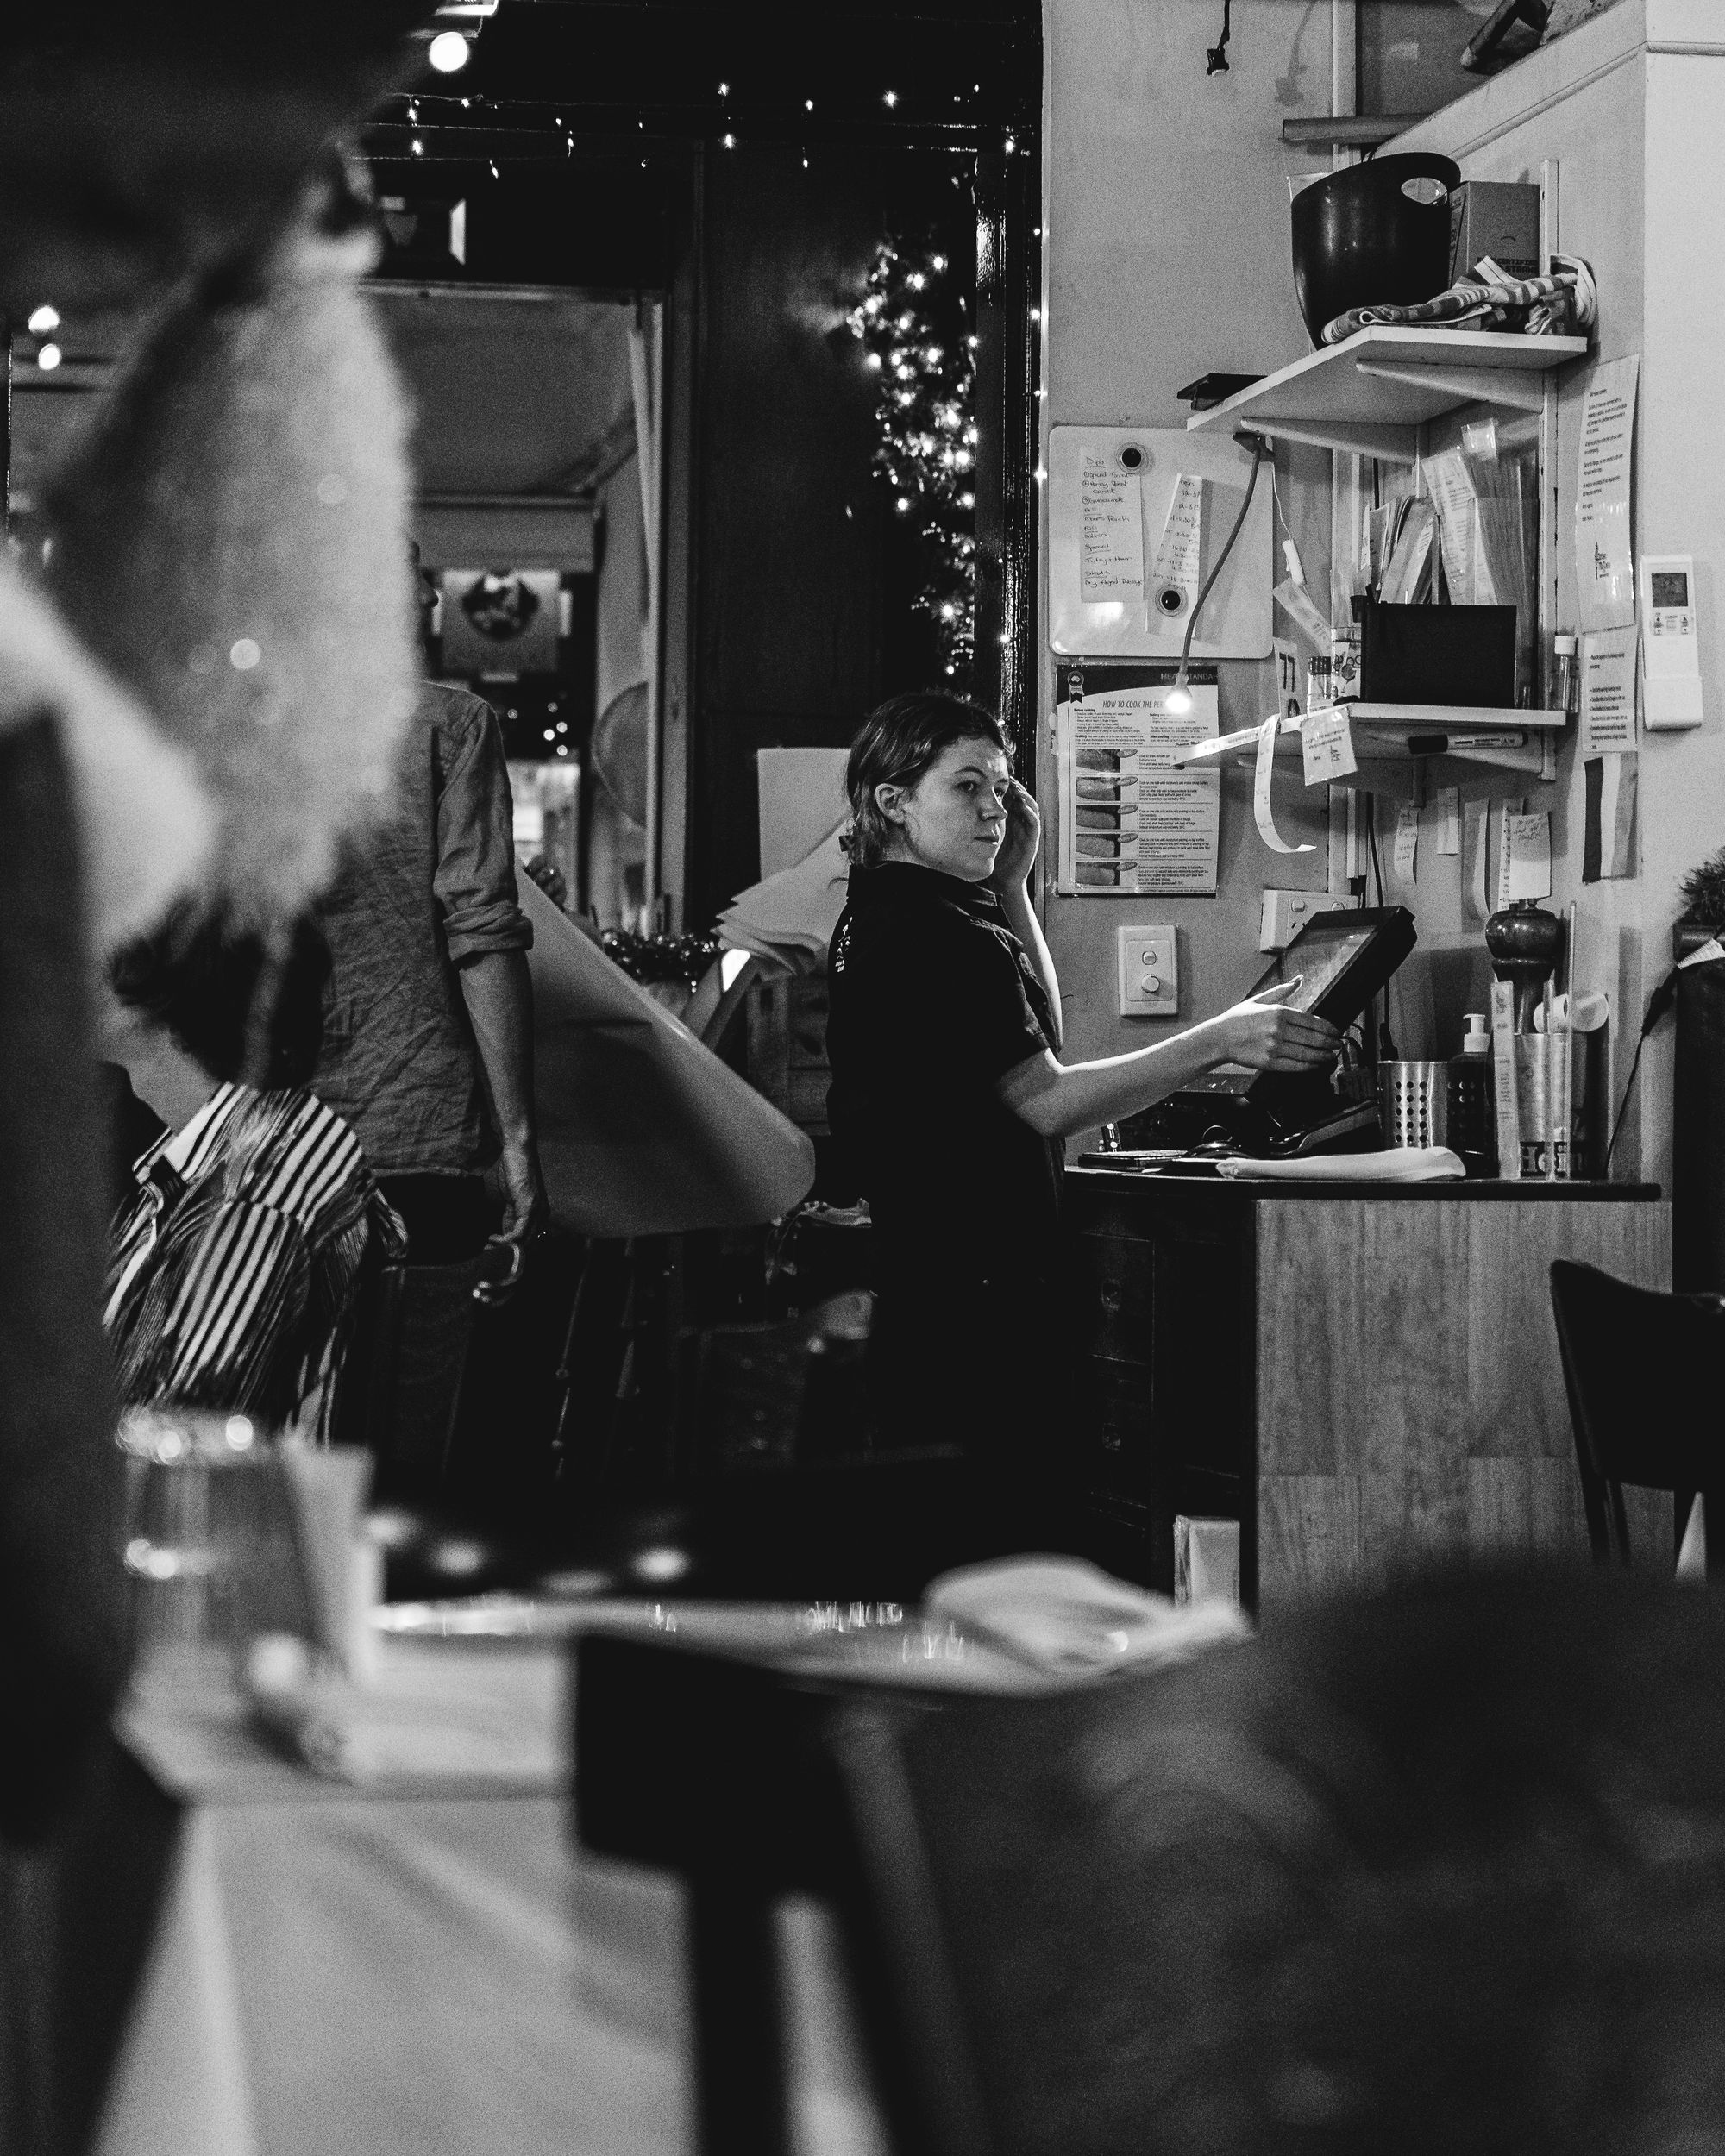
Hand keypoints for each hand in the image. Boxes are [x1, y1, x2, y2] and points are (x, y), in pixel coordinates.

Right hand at [497, 1138, 549, 1242]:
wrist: (518, 1150)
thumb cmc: (514, 1170)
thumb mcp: (512, 1199)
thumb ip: (511, 1216)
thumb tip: (504, 1234)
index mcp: (540, 1213)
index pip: (529, 1239)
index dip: (513, 1248)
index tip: (496, 1251)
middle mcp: (543, 1215)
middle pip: (528, 1244)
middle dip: (508, 1252)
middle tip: (489, 1252)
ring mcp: (537, 1212)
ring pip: (524, 1242)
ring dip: (504, 1248)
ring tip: (488, 1247)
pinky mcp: (529, 1208)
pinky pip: (519, 1233)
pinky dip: (505, 1240)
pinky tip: (493, 1238)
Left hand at [989, 777, 1041, 891]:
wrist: (1003, 880)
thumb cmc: (995, 858)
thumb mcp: (988, 836)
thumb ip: (983, 823)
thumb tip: (968, 808)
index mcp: (1012, 822)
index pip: (1014, 800)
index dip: (1010, 788)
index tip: (1001, 778)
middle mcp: (1022, 825)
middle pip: (1024, 801)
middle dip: (1019, 789)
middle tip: (1011, 779)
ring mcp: (1028, 832)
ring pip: (1032, 809)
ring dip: (1026, 798)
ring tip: (1018, 789)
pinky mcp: (1033, 841)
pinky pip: (1035, 824)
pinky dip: (1030, 814)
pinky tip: (1023, 806)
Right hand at [1216, 978, 1340, 1072]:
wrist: (1219, 1038)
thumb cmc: (1237, 1019)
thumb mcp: (1259, 999)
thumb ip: (1283, 990)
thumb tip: (1299, 979)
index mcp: (1278, 1012)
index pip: (1311, 1021)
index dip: (1327, 1028)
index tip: (1336, 1031)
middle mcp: (1278, 1029)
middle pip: (1313, 1038)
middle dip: (1330, 1043)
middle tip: (1338, 1044)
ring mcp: (1274, 1047)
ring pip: (1307, 1053)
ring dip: (1323, 1056)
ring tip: (1331, 1056)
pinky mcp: (1269, 1063)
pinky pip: (1296, 1066)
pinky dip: (1309, 1066)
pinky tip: (1316, 1065)